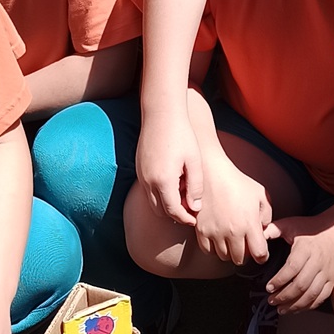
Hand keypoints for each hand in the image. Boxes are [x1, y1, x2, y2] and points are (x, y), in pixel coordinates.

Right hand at [136, 108, 203, 227]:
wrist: (161, 114)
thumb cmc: (181, 135)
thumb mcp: (194, 161)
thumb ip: (195, 186)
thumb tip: (195, 208)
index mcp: (163, 181)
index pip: (173, 211)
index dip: (185, 218)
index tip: (195, 220)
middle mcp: (148, 182)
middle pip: (161, 211)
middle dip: (175, 215)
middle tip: (191, 211)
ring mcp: (141, 175)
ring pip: (152, 202)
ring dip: (167, 205)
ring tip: (184, 197)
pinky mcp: (139, 169)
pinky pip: (148, 190)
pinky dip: (160, 194)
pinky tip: (174, 184)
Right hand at [193, 161, 278, 266]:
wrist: (212, 173)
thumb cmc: (237, 181)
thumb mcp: (261, 194)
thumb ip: (267, 215)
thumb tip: (263, 229)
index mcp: (249, 224)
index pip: (259, 254)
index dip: (262, 256)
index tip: (261, 254)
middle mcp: (232, 231)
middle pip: (240, 259)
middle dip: (245, 254)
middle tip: (245, 245)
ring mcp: (215, 232)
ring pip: (224, 257)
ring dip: (229, 252)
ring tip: (231, 240)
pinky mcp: (201, 230)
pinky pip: (208, 251)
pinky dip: (214, 249)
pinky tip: (219, 239)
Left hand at [264, 216, 333, 312]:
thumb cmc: (312, 228)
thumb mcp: (290, 224)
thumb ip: (272, 230)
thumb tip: (257, 238)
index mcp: (306, 248)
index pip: (292, 268)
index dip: (279, 280)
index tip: (268, 287)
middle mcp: (318, 261)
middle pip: (301, 285)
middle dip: (284, 296)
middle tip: (272, 300)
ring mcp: (327, 272)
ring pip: (311, 294)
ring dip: (295, 305)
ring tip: (282, 308)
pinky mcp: (333, 279)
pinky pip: (321, 297)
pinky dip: (308, 305)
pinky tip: (297, 307)